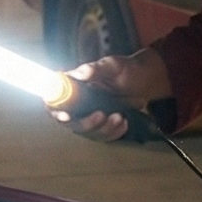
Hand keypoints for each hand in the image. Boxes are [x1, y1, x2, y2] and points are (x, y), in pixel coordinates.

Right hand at [51, 48, 171, 141]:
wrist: (146, 81)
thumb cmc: (127, 69)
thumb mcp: (113, 66)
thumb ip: (97, 69)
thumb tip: (80, 72)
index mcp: (74, 86)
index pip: (54, 101)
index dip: (55, 110)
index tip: (66, 115)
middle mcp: (78, 102)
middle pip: (70, 122)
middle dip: (86, 123)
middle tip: (102, 115)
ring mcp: (90, 115)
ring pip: (88, 132)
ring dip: (103, 129)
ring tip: (120, 117)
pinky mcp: (102, 124)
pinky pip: (102, 136)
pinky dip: (113, 133)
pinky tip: (124, 123)